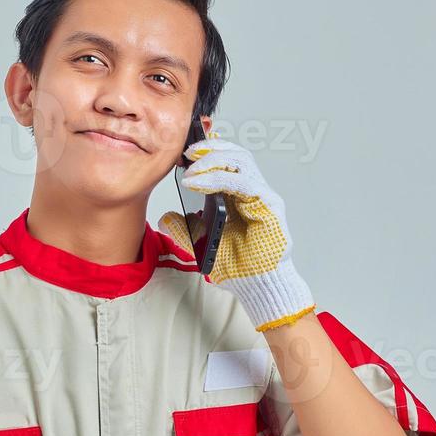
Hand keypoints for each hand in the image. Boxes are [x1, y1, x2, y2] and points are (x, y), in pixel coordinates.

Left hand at [159, 136, 315, 331]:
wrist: (257, 287)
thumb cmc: (239, 266)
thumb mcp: (201, 245)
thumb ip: (185, 230)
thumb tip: (165, 218)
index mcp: (238, 196)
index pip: (226, 162)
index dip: (207, 153)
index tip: (182, 154)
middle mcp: (252, 192)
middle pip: (236, 154)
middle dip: (210, 149)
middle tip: (186, 153)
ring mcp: (262, 197)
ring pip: (241, 161)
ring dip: (213, 160)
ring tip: (191, 169)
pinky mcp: (269, 206)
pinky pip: (244, 183)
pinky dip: (220, 178)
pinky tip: (201, 182)